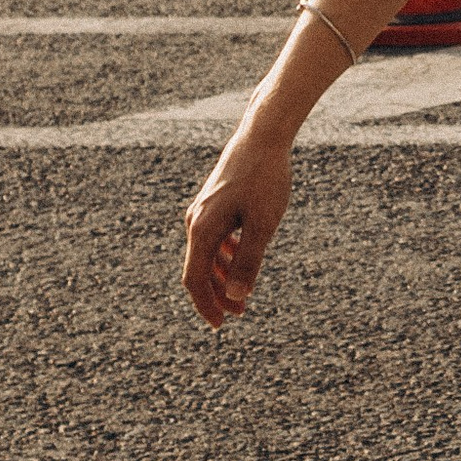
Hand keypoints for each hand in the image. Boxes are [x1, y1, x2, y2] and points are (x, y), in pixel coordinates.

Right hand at [182, 127, 291, 329]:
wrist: (263, 136)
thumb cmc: (265, 178)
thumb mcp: (263, 224)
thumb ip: (249, 261)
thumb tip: (237, 297)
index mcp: (202, 229)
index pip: (195, 279)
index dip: (206, 305)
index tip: (221, 325)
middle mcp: (196, 220)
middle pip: (199, 269)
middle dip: (216, 294)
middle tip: (237, 314)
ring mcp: (203, 210)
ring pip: (206, 253)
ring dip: (222, 276)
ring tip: (243, 293)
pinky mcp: (214, 201)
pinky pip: (213, 237)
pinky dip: (224, 255)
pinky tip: (242, 257)